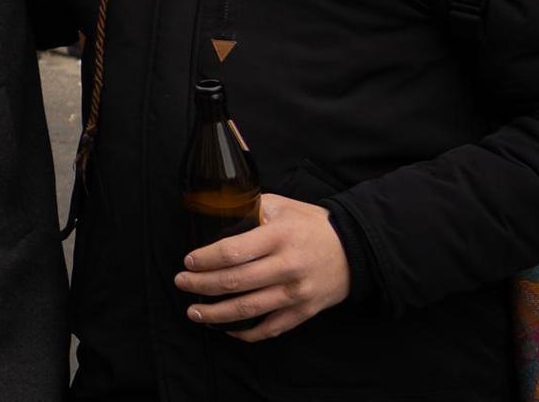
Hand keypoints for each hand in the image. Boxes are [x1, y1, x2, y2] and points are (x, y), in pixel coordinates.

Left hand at [174, 194, 351, 340]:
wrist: (356, 249)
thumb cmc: (313, 225)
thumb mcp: (283, 206)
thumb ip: (250, 207)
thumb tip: (216, 208)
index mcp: (279, 237)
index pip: (233, 251)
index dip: (206, 259)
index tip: (188, 262)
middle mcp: (287, 266)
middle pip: (235, 282)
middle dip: (201, 285)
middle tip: (182, 283)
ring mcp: (296, 292)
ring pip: (249, 309)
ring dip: (216, 314)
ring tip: (194, 312)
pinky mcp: (304, 311)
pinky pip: (271, 328)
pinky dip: (247, 332)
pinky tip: (227, 329)